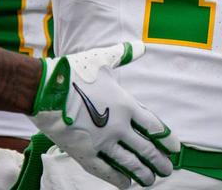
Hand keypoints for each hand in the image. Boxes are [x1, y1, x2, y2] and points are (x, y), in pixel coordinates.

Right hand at [31, 41, 179, 187]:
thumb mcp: (103, 59)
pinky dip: (117, 179)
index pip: (154, 126)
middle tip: (168, 169)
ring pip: (128, 162)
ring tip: (151, 180)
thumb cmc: (75, 72)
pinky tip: (126, 185)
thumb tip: (141, 46)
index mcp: (126, 104)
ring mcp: (102, 141)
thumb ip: (124, 54)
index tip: (175, 148)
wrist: (46, 90)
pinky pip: (105, 170)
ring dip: (142, 173)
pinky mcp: (84, 153)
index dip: (166, 139)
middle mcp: (118, 126)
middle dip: (158, 160)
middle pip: (145, 148)